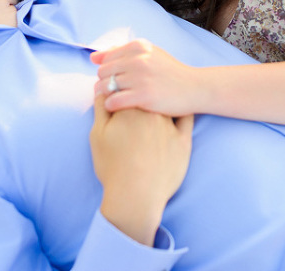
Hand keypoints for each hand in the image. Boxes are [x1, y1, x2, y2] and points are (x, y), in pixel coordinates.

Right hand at [89, 94, 193, 245]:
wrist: (135, 197)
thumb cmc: (112, 166)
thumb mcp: (97, 134)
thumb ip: (101, 107)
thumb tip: (102, 88)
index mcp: (130, 107)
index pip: (127, 89)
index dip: (122, 91)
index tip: (120, 97)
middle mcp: (152, 112)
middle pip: (148, 95)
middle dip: (141, 97)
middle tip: (136, 106)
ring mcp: (170, 125)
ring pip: (166, 104)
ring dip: (161, 101)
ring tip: (154, 111)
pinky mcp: (183, 140)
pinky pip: (186, 119)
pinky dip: (182, 111)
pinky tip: (177, 111)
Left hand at [91, 39, 208, 115]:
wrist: (195, 88)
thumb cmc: (170, 73)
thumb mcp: (149, 54)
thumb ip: (121, 53)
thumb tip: (93, 57)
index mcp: (138, 46)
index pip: (105, 58)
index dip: (107, 72)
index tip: (116, 81)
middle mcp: (138, 59)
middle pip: (102, 72)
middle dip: (104, 83)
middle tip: (114, 93)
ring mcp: (140, 77)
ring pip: (104, 87)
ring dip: (106, 96)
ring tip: (116, 101)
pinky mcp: (143, 96)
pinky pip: (113, 101)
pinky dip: (111, 106)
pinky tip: (119, 108)